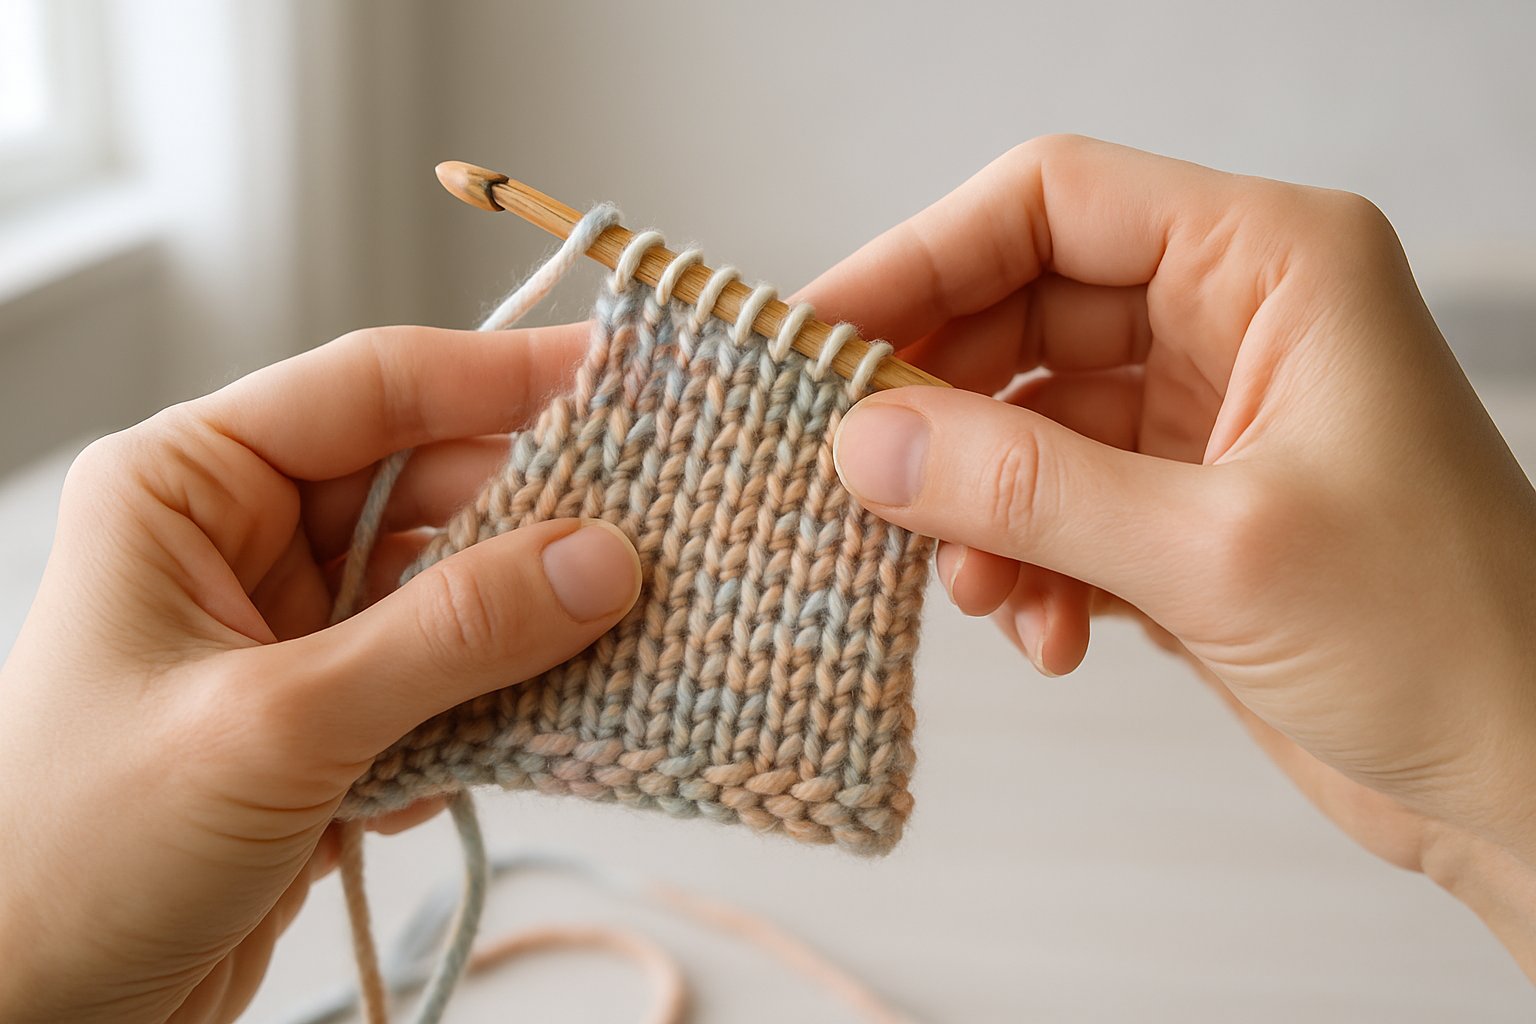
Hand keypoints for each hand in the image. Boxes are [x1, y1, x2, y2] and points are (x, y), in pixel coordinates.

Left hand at [0, 324, 641, 1021]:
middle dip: (537, 515)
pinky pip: (446, 676)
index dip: (503, 375)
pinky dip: (499, 701)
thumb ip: (450, 637)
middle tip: (655, 532)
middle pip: (428, 487)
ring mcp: (292, 635)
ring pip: (448, 588)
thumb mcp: (276, 725)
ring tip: (624, 632)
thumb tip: (602, 560)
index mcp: (189, 488)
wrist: (30, 1017)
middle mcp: (241, 543)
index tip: (623, 376)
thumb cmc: (76, 855)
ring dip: (528, 621)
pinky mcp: (329, 720)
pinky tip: (541, 732)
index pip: (373, 392)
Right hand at [805, 135, 1535, 972]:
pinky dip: (1027, 566)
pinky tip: (1051, 636)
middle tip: (866, 484)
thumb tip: (861, 441)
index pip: (1051, 201)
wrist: (1527, 783)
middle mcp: (1233, 318)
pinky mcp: (1181, 506)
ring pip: (1024, 419)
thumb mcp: (1214, 551)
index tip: (820, 340)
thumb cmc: (1445, 640)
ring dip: (982, 510)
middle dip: (942, 409)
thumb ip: (1025, 488)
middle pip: (1020, 309)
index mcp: (1271, 263)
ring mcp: (1203, 415)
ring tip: (985, 593)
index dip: (921, 257)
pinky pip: (1053, 503)